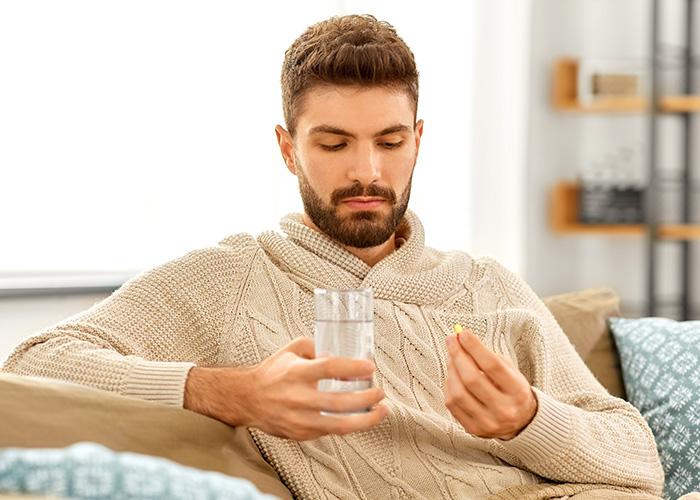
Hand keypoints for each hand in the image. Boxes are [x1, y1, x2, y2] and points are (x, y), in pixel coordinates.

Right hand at [184, 337, 387, 440]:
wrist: (246, 398)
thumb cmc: (272, 372)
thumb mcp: (291, 349)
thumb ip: (316, 347)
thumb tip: (341, 354)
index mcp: (297, 372)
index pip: (330, 369)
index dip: (353, 368)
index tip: (370, 367)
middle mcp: (298, 397)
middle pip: (340, 402)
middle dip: (366, 398)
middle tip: (381, 393)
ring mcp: (299, 419)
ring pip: (339, 425)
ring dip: (365, 420)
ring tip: (381, 411)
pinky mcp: (300, 433)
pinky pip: (330, 431)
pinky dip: (347, 424)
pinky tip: (359, 417)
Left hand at [444, 329, 536, 439]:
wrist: (521, 422)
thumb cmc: (512, 389)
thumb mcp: (510, 371)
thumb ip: (488, 357)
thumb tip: (461, 341)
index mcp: (517, 392)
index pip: (492, 365)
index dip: (474, 347)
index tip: (462, 333)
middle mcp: (504, 410)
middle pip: (472, 379)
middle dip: (458, 355)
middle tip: (451, 340)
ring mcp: (488, 422)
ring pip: (458, 392)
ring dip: (451, 370)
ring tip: (451, 357)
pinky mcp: (473, 429)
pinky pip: (452, 404)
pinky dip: (449, 386)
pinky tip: (452, 376)